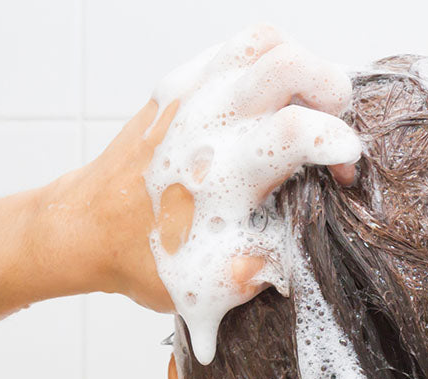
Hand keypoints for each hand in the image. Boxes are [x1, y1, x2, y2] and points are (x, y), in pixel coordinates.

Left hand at [41, 24, 359, 318]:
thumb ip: (259, 271)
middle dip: (331, 90)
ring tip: (308, 107)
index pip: (294, 130)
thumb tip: (298, 257)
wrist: (82, 228)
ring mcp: (192, 94)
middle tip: (332, 128)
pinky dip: (268, 66)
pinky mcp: (180, 83)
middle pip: (287, 64)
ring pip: (266, 43)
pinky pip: (238, 50)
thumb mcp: (207, 287)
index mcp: (221, 175)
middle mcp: (207, 124)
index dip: (337, 142)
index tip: (345, 170)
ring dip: (301, 68)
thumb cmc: (143, 258)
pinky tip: (271, 105)